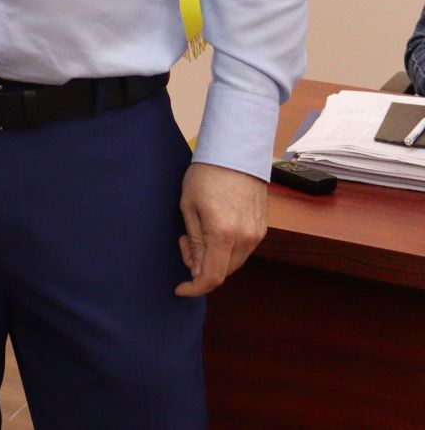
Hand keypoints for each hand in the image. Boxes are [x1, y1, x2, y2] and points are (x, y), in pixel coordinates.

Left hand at [174, 162, 268, 296]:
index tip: (180, 288)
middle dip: (201, 268)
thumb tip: (196, 270)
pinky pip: (242, 250)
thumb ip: (195, 242)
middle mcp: (246, 239)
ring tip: (196, 234)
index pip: (211, 277)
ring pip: (234, 262)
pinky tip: (213, 231)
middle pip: (223, 272)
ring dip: (214, 258)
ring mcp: (257, 234)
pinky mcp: (262, 228)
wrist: (235, 153)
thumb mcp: (188, 208)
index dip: (194, 288)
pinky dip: (226, 250)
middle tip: (185, 244)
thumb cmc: (205, 176)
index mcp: (223, 235)